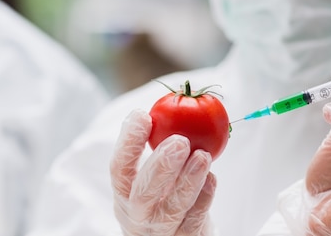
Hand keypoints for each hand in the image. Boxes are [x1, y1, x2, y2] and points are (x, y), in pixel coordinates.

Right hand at [109, 109, 215, 235]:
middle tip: (179, 140)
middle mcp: (137, 214)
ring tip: (203, 154)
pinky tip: (211, 178)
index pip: (119, 167)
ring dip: (189, 180)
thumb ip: (152, 147)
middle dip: (161, 165)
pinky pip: (195, 220)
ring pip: (173, 208)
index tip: (142, 114)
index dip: (128, 141)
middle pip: (143, 192)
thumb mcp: (148, 175)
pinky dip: (204, 197)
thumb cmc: (159, 196)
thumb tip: (162, 107)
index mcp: (124, 193)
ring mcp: (161, 231)